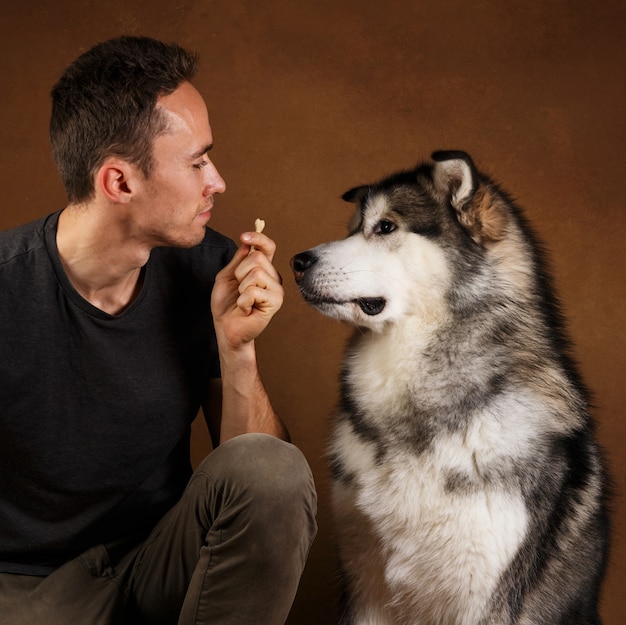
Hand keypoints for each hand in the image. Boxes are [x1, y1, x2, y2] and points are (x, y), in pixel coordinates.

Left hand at [211, 230, 283, 350]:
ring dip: (241, 287)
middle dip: (240, 272)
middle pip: (257, 257)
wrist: (226, 327)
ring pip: (256, 273)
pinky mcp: (275, 303)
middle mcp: (273, 277)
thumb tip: (247, 242)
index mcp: (263, 269)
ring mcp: (276, 290)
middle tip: (239, 289)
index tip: (244, 236)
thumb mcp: (227, 276)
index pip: (268, 247)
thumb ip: (238, 259)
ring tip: (243, 299)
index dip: (258, 237)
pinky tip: (246, 308)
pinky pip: (254, 291)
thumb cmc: (227, 303)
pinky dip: (243, 300)